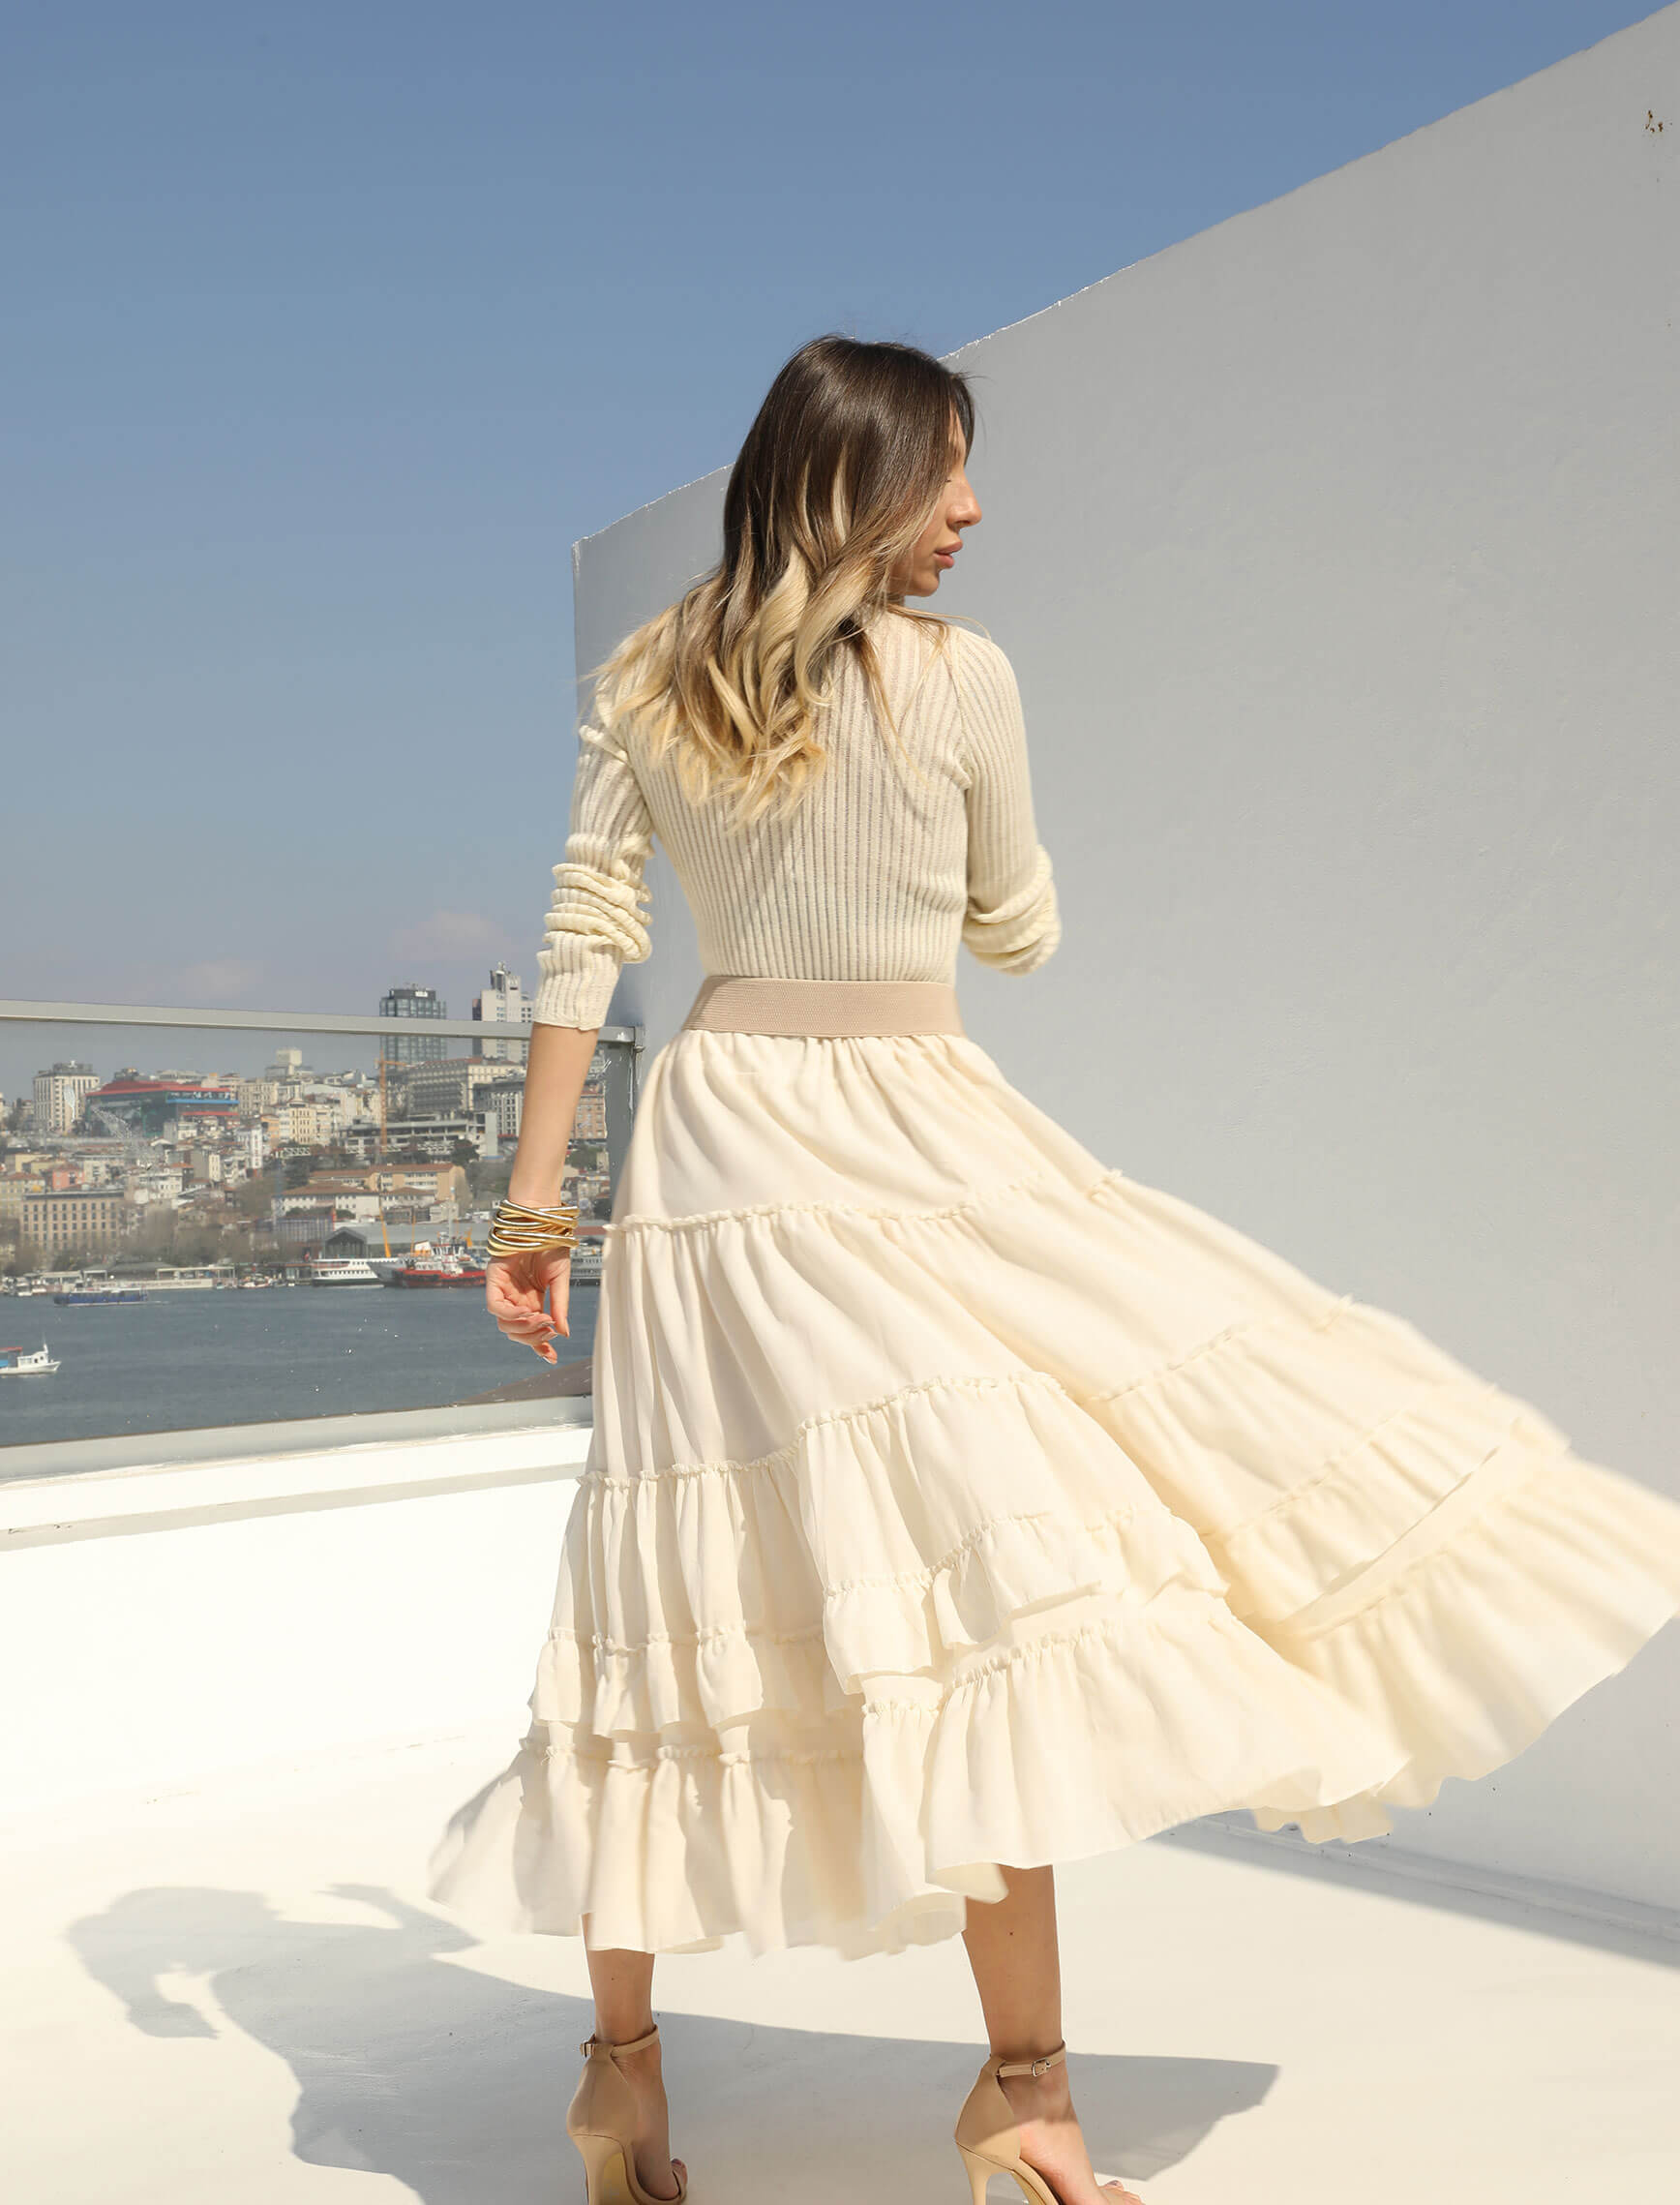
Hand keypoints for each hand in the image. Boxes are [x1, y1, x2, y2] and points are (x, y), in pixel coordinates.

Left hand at [486, 1246, 571, 1363]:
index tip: (552, 1357)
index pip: (531, 1330)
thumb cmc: (550, 1246)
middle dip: (532, 1337)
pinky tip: (527, 1312)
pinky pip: (495, 1306)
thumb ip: (559, 1306)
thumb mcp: (560, 1280)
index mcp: (532, 1301)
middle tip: (549, 1331)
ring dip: (523, 1327)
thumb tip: (563, 1333)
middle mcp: (516, 1299)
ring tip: (541, 1319)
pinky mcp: (493, 1281)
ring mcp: (503, 1291)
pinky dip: (510, 1314)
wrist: (540, 1222)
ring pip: (504, 1324)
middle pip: (515, 1332)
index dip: (539, 1346)